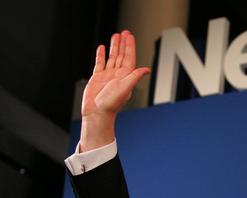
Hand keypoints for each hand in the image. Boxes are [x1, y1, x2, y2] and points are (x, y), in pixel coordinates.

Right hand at [80, 30, 149, 151]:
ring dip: (113, 46)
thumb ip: (135, 77)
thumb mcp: (125, 88)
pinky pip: (100, 63)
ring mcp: (107, 75)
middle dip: (123, 43)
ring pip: (111, 57)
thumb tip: (146, 69)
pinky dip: (101, 55)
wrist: (97, 112)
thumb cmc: (111, 103)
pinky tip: (102, 48)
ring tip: (115, 36)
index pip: (129, 57)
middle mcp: (117, 74)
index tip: (129, 36)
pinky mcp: (97, 77)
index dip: (130, 46)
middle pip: (121, 55)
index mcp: (125, 76)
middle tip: (124, 32)